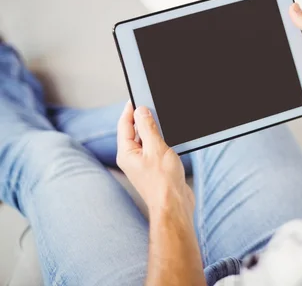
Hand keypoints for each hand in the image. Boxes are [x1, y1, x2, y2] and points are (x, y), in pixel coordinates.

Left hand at [117, 102, 193, 218]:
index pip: (124, 125)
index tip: (136, 98)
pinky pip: (154, 149)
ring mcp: (143, 164)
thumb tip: (141, 111)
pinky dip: (160, 141)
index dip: (130, 110)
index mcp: (126, 153)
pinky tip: (169, 138)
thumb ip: (148, 128)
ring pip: (145, 140)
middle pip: (133, 132)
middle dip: (142, 118)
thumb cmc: (163, 182)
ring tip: (161, 120)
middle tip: (151, 106)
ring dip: (152, 130)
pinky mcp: (154, 169)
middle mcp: (131, 158)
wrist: (173, 205)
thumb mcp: (156, 148)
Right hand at [290, 3, 301, 113]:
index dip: (287, 21)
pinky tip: (288, 73)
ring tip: (290, 62)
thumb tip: (294, 7)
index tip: (273, 17)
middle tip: (279, 44)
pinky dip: (289, 73)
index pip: (299, 24)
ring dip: (287, 61)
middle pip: (291, 42)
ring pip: (290, 58)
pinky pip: (292, 73)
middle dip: (284, 43)